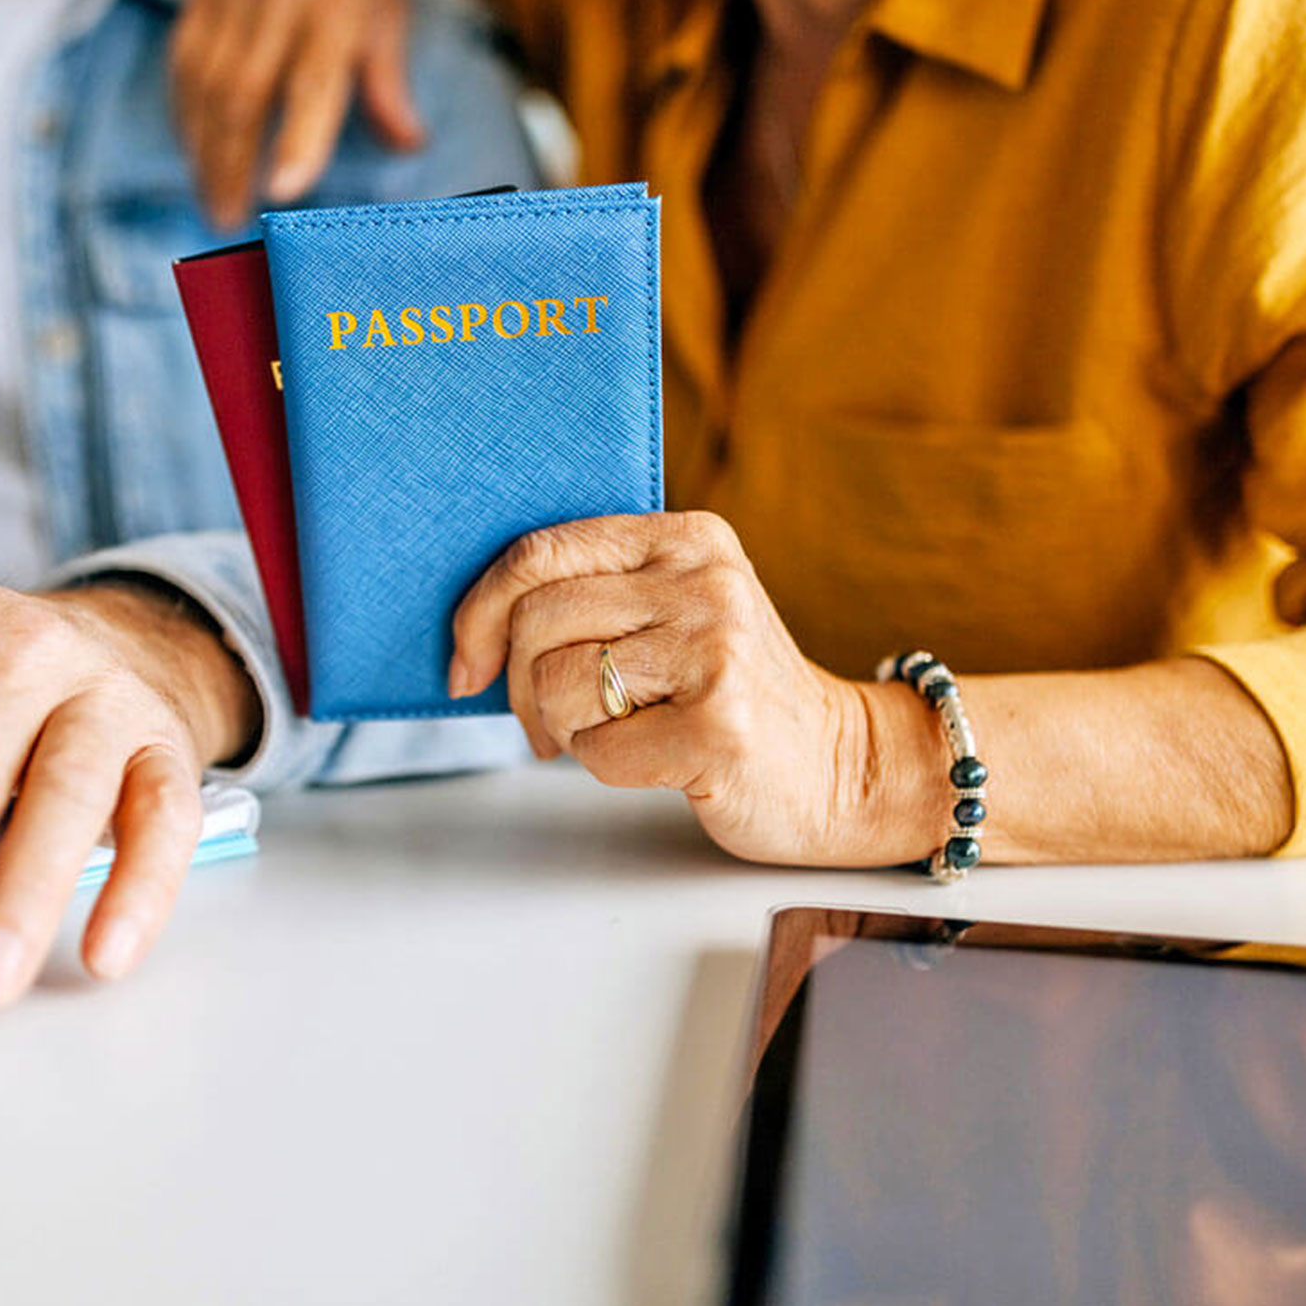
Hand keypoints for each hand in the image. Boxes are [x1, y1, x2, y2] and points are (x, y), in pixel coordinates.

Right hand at [172, 0, 423, 228]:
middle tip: (228, 222)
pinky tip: (194, 152)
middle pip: (245, 91)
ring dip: (202, 149)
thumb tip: (408, 145)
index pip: (314, 82)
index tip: (285, 193)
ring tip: (212, 203)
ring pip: (205, 80)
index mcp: (339, 8)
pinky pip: (185, 60)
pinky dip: (185, 113)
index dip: (299, 139)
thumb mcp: (390, 5)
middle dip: (231, 163)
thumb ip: (389, 80)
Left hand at [448, 512, 932, 867]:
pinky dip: (605, 766)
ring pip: (559, 685)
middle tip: (541, 723)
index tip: (466, 662)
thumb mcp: (679, 610)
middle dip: (517, 685)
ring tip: (607, 735)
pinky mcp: (719, 725)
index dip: (479, 611)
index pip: (541, 551)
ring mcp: (717, 651)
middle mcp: (704, 582)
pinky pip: (600, 749)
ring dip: (561, 728)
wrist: (840, 766)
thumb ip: (600, 592)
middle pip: (537, 620)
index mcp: (686, 539)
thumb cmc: (732, 694)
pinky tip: (653, 760)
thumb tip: (477, 621)